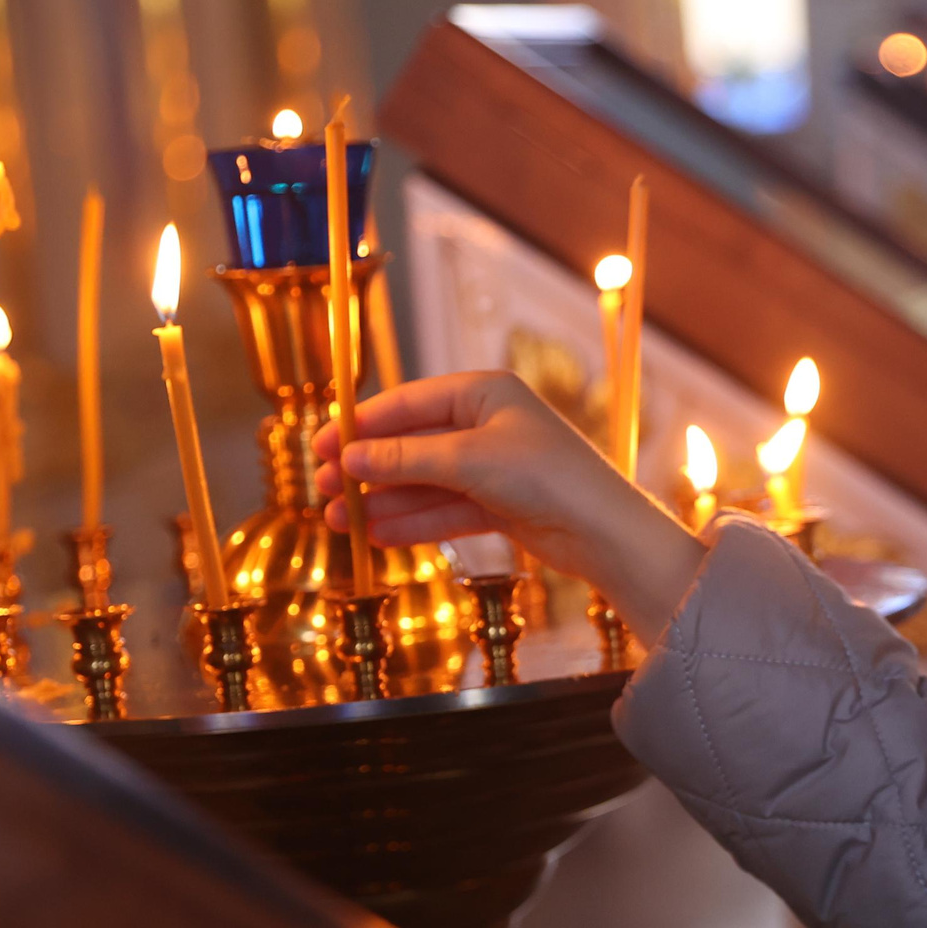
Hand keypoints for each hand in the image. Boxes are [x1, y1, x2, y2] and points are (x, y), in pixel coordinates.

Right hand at [311, 371, 703, 641]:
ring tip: (339, 522)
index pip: (408, 403)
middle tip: (324, 490)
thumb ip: (407, 458)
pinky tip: (378, 536)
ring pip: (425, 483)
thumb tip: (351, 457)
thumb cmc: (548, 478)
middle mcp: (488, 425)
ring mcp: (493, 467)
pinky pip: (445, 510)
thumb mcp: (469, 461)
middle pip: (412, 445)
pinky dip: (414, 523)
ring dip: (382, 502)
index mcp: (485, 392)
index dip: (361, 426)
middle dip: (367, 470)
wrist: (605, 533)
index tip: (322, 446)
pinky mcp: (500, 506)